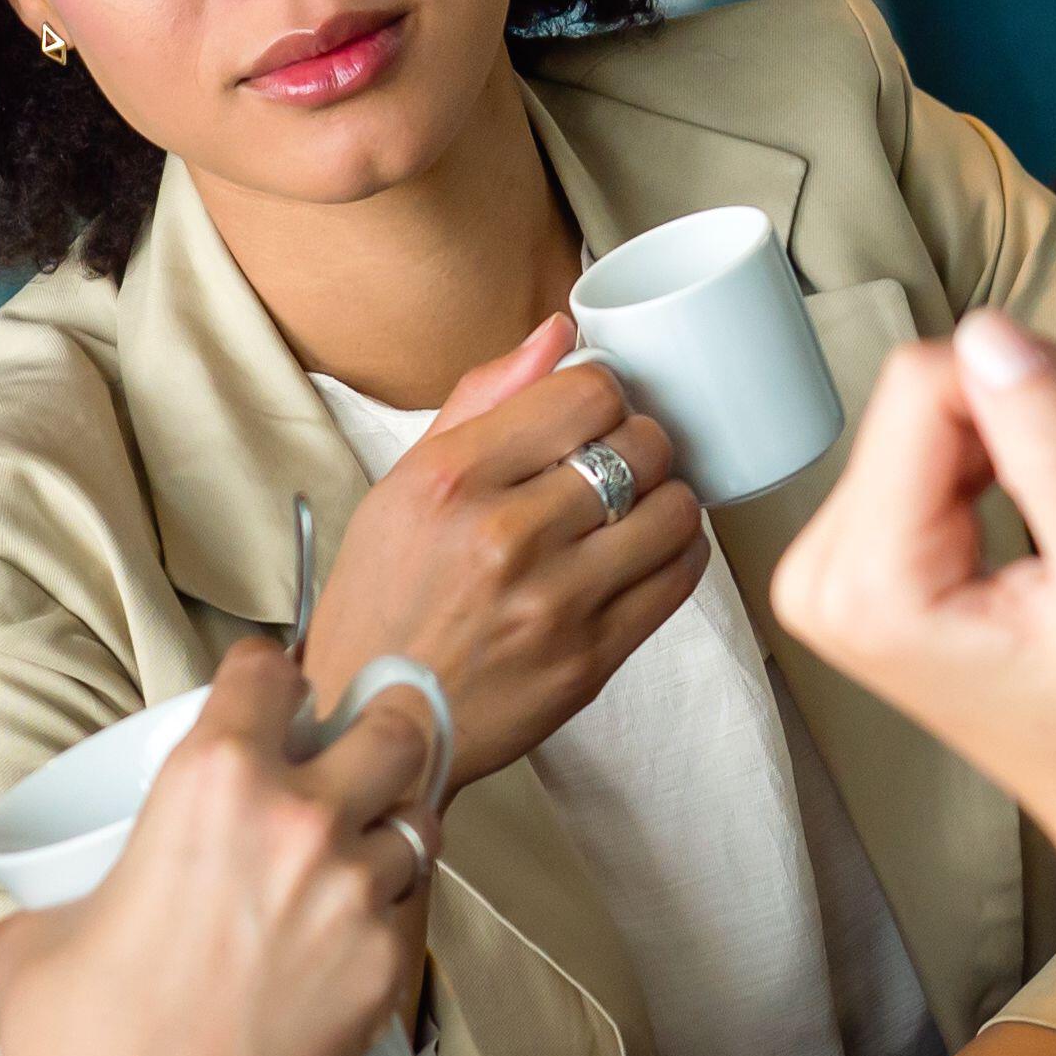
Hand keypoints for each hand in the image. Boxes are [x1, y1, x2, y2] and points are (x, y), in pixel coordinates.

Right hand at [0, 641, 447, 1055]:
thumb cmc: (82, 1044)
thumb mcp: (42, 933)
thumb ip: (69, 886)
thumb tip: (63, 900)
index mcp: (211, 779)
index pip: (269, 672)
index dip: (268, 676)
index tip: (270, 693)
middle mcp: (302, 818)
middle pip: (391, 726)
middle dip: (380, 724)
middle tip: (361, 743)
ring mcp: (357, 892)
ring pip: (420, 818)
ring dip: (396, 819)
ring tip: (367, 840)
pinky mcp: (389, 964)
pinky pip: (414, 906)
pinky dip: (394, 904)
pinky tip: (361, 923)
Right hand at [301, 311, 710, 792]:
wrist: (375, 722)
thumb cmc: (383, 604)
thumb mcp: (402, 487)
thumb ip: (483, 401)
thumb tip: (558, 334)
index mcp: (452, 479)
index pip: (588, 392)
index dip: (603, 395)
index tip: (594, 415)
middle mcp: (505, 536)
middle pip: (641, 444)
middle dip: (639, 442)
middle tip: (619, 461)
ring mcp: (554, 601)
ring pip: (674, 507)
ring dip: (666, 497)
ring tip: (636, 507)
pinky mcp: (590, 659)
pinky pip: (680, 577)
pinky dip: (678, 552)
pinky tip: (648, 550)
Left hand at [770, 309, 1055, 908]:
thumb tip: (991, 330)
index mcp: (867, 590)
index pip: (924, 387)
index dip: (1033, 398)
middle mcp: (822, 579)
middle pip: (922, 395)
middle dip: (1028, 424)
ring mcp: (835, 571)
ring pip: (933, 409)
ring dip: (1029, 445)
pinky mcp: (864, 560)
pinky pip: (931, 442)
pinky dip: (1011, 465)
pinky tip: (1054, 532)